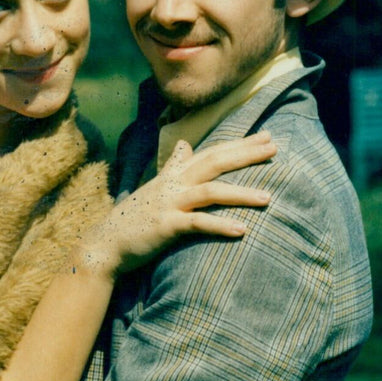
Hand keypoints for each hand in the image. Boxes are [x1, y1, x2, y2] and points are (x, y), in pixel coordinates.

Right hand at [81, 129, 276, 277]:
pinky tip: (242, 230)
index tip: (267, 136)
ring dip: (241, 194)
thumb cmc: (136, 217)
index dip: (240, 144)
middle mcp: (174, 184)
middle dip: (246, 155)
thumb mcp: (156, 186)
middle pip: (215, 162)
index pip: (212, 152)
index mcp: (174, 174)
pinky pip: (198, 224)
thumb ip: (173, 165)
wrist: (107, 244)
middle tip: (274, 148)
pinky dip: (220, 226)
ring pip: (211, 192)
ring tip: (269, 197)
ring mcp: (170, 204)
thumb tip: (184, 144)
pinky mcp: (166, 226)